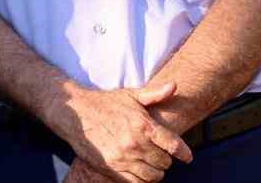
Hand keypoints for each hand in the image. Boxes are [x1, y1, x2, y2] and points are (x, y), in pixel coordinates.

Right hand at [44, 81, 190, 182]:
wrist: (74, 113)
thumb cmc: (105, 103)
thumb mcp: (130, 95)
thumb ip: (154, 94)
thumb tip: (174, 86)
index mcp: (143, 125)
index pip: (174, 146)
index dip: (184, 153)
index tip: (187, 156)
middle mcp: (135, 143)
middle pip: (165, 163)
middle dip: (163, 158)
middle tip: (157, 152)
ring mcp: (123, 158)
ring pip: (154, 176)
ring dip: (154, 170)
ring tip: (148, 161)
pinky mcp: (112, 168)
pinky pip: (137, 182)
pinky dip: (141, 178)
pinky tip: (138, 168)